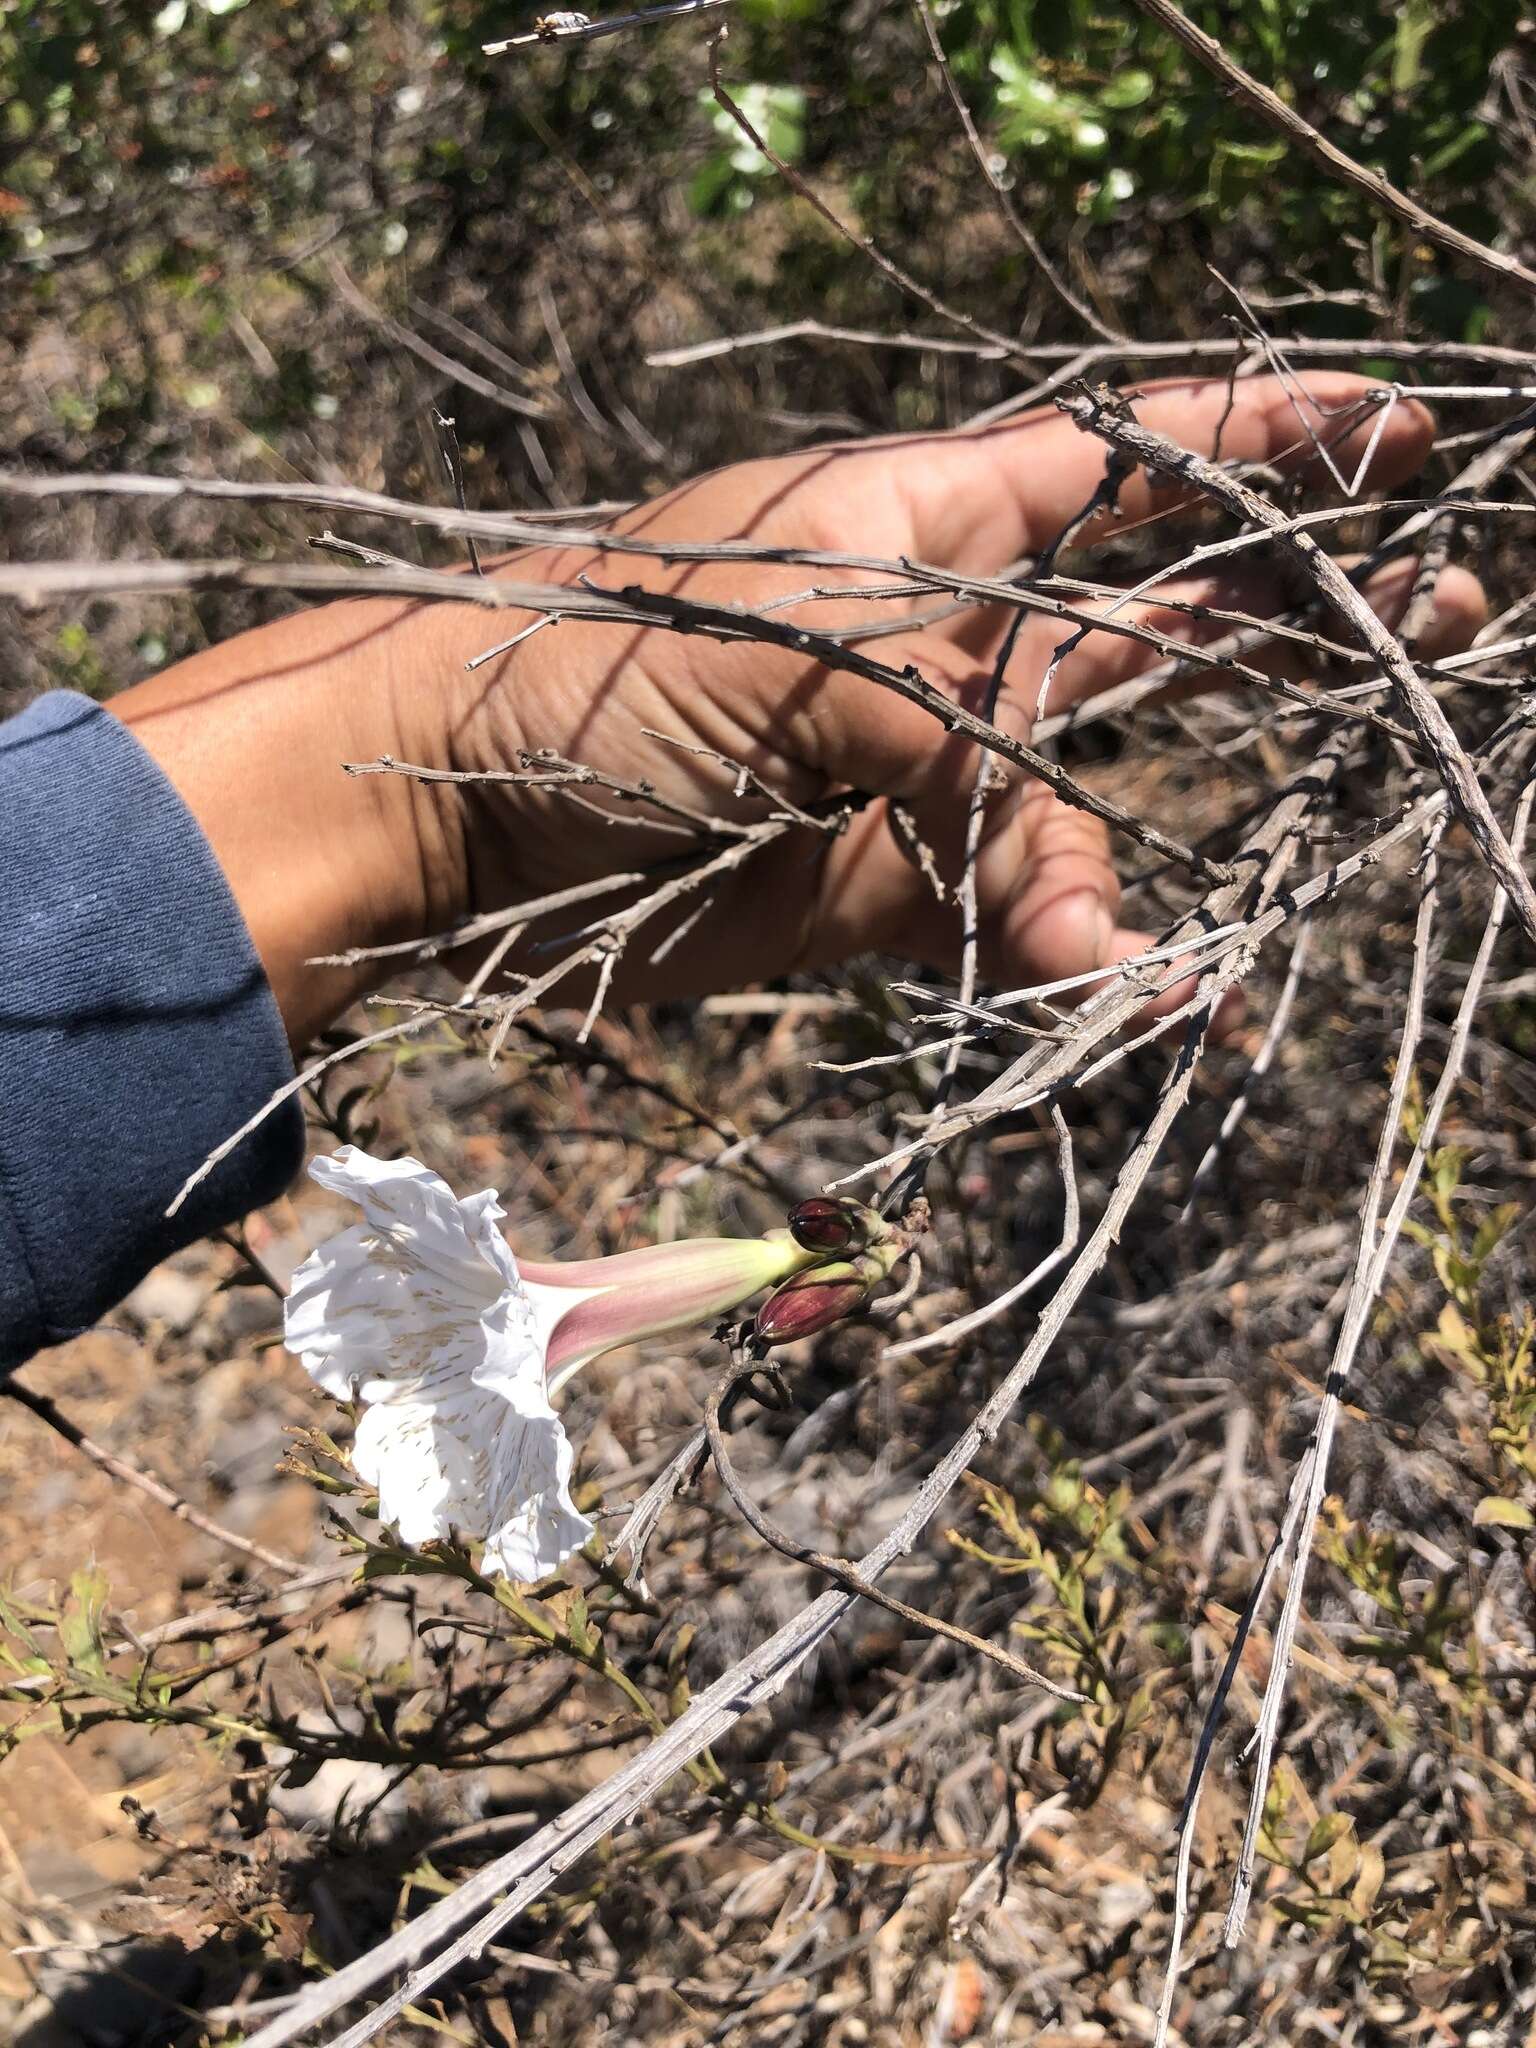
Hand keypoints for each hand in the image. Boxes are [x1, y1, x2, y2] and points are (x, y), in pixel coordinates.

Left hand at [117, 373, 1484, 1047]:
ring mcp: (923, 771)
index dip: (1261, 443)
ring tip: (1224, 924)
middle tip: (1440, 615)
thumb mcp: (801, 659)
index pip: (1129, 461)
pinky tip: (1127, 990)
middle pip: (1157, 617)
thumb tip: (1093, 919)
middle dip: (1290, 616)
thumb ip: (962, 761)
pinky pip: (1011, 920)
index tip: (1390, 433)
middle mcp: (947, 638)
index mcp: (930, 520)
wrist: (456, 812)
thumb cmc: (604, 667)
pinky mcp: (885, 889)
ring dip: (1146, 864)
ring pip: (1092, 803)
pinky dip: (1068, 957)